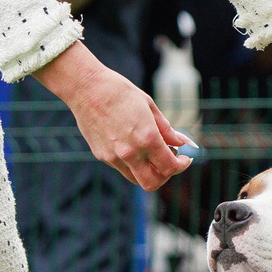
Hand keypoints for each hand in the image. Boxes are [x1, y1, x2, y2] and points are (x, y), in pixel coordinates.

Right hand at [36, 41, 190, 190]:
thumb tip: (182, 142)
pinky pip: (122, 168)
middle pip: (152, 183)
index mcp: (147, 138)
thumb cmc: (120, 92)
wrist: (86, 88)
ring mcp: (113, 157)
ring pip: (135, 178)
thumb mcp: (149, 106)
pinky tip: (132, 144)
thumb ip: (167, 129)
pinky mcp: (101, 156)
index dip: (181, 165)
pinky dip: (132, 163)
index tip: (185, 158)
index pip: (170, 167)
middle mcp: (130, 152)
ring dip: (148, 171)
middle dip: (165, 176)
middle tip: (169, 161)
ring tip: (151, 152)